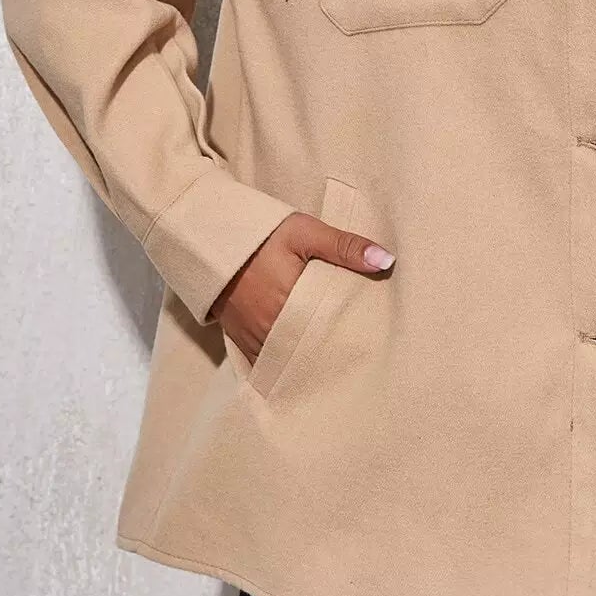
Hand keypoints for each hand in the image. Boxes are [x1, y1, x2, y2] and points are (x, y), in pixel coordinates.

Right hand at [209, 211, 394, 363]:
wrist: (208, 240)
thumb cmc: (261, 234)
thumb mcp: (305, 232)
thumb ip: (344, 247)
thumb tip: (387, 261)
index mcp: (291, 304)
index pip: (331, 333)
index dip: (352, 340)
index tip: (372, 342)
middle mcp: (271, 330)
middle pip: (312, 353)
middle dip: (334, 356)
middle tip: (360, 357)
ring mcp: (254, 339)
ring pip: (290, 362)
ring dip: (310, 362)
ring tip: (338, 363)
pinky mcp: (242, 341)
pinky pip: (269, 363)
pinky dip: (286, 364)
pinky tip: (305, 363)